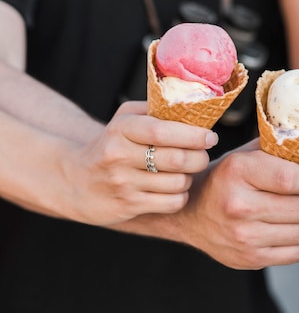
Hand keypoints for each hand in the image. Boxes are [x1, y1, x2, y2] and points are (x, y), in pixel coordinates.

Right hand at [64, 101, 216, 224]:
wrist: (75, 181)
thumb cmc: (111, 145)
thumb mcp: (124, 120)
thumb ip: (155, 110)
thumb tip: (194, 106)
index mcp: (120, 130)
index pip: (162, 131)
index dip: (193, 135)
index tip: (211, 137)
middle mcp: (118, 156)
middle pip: (176, 159)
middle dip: (199, 158)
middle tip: (203, 155)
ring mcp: (122, 183)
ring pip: (177, 183)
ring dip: (190, 178)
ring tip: (185, 172)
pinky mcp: (128, 206)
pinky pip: (171, 203)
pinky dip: (181, 196)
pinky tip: (174, 189)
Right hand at [177, 139, 298, 268]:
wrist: (192, 214)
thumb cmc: (227, 179)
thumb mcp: (244, 155)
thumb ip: (277, 148)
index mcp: (238, 172)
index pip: (292, 178)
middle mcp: (239, 206)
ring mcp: (244, 237)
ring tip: (298, 210)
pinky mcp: (250, 259)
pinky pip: (298, 252)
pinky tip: (288, 228)